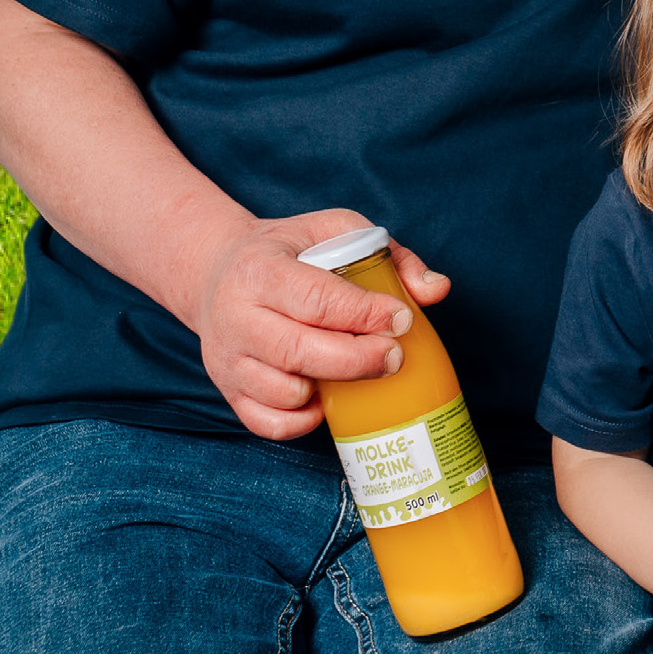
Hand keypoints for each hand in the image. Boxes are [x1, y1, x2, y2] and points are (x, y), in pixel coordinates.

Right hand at [192, 209, 451, 439]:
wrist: (216, 272)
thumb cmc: (290, 252)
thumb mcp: (334, 231)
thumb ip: (389, 255)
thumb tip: (436, 290)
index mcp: (260, 269)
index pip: (316, 299)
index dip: (365, 314)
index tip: (402, 319)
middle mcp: (235, 316)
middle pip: (299, 351)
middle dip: (358, 360)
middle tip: (395, 357)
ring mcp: (227, 359)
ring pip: (283, 392)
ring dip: (331, 390)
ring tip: (359, 370)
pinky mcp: (228, 391)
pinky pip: (269, 423)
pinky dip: (304, 420)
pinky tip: (326, 397)